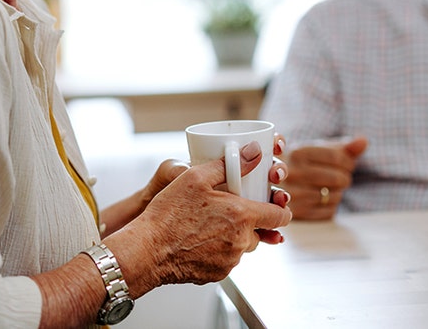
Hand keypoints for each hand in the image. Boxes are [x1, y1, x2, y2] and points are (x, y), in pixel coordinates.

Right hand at [108, 140, 291, 293]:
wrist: (147, 250)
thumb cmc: (168, 214)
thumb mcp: (195, 178)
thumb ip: (228, 165)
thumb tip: (254, 152)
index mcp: (242, 215)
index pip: (280, 216)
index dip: (279, 208)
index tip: (273, 204)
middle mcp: (241, 241)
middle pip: (260, 232)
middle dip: (248, 222)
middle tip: (226, 212)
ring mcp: (230, 261)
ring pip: (242, 246)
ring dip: (233, 237)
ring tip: (207, 226)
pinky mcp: (218, 275)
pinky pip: (226, 260)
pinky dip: (218, 251)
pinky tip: (198, 241)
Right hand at [281, 136, 366, 219]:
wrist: (277, 185)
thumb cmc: (304, 165)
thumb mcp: (319, 151)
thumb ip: (343, 147)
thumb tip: (363, 141)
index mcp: (297, 153)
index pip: (337, 157)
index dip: (348, 161)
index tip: (348, 164)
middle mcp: (291, 173)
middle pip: (337, 178)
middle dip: (344, 178)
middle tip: (340, 177)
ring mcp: (292, 194)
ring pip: (335, 196)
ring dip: (338, 193)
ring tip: (327, 187)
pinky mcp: (296, 213)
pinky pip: (329, 212)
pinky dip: (331, 206)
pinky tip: (322, 199)